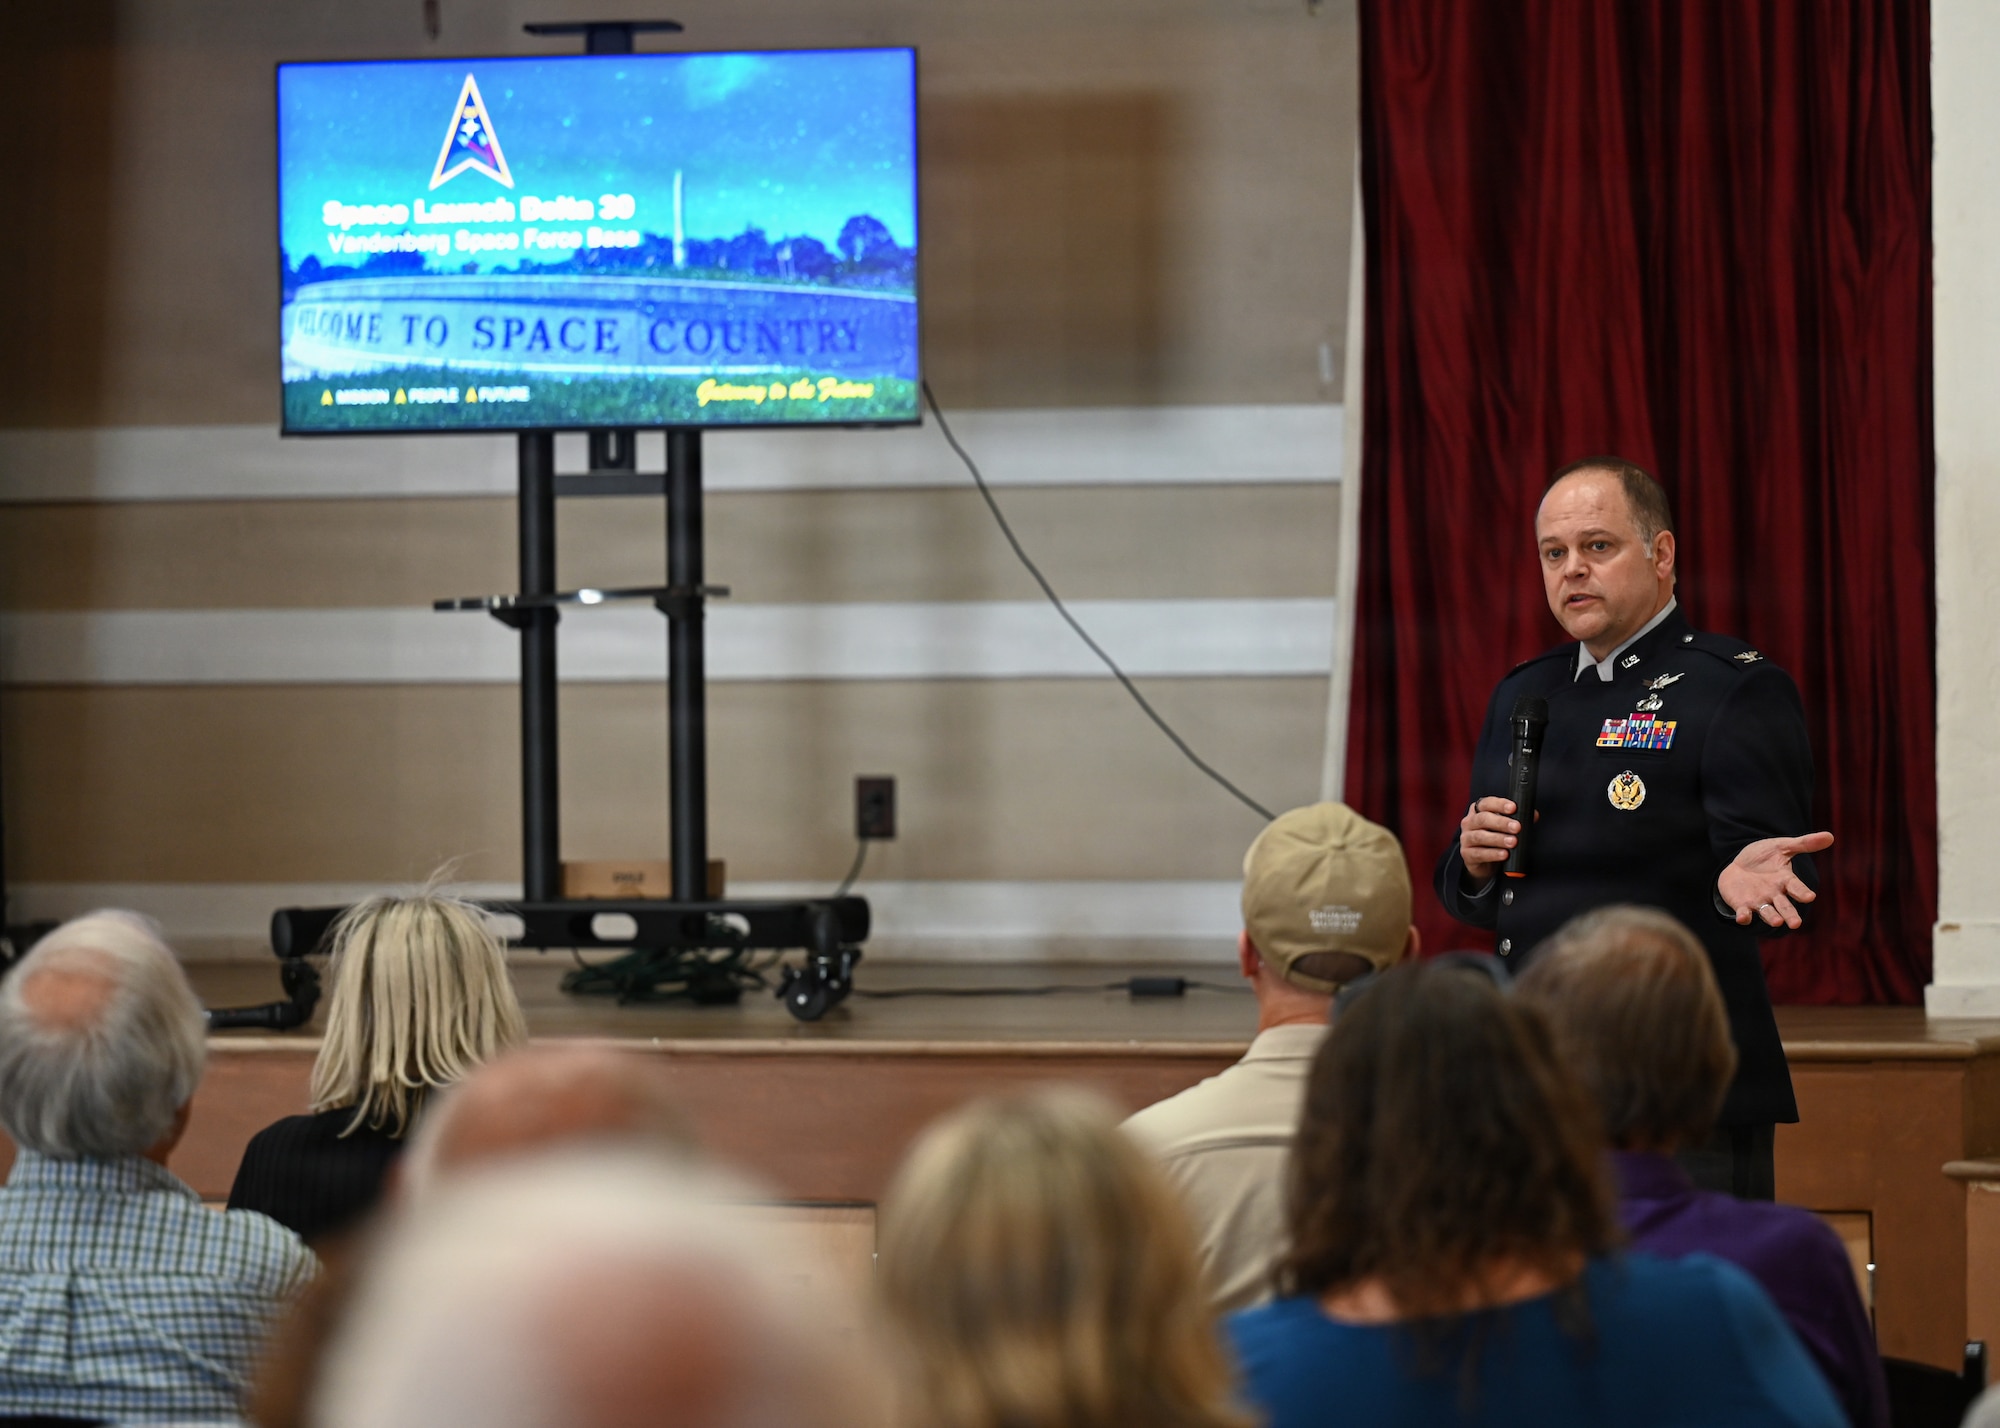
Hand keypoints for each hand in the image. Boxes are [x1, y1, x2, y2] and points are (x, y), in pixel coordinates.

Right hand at [1458, 797, 1522, 883]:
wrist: (1483, 862)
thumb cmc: (1494, 839)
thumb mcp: (1504, 827)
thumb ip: (1518, 819)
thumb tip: (1533, 815)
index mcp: (1478, 811)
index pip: (1487, 803)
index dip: (1500, 804)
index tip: (1513, 808)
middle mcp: (1470, 822)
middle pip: (1483, 819)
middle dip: (1501, 822)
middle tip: (1517, 827)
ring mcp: (1466, 838)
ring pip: (1480, 836)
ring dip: (1498, 839)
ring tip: (1513, 842)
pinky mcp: (1467, 854)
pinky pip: (1479, 853)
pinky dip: (1493, 854)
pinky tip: (1504, 854)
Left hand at [1718, 832, 1833, 927]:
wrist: (1739, 865)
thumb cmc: (1764, 857)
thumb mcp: (1782, 847)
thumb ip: (1804, 844)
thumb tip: (1830, 836)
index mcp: (1786, 880)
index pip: (1796, 887)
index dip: (1802, 892)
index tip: (1810, 897)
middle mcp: (1775, 894)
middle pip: (1785, 907)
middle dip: (1790, 915)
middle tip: (1795, 923)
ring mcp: (1759, 901)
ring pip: (1768, 913)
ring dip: (1772, 918)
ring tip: (1777, 922)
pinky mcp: (1742, 905)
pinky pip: (1744, 913)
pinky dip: (1744, 917)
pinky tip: (1742, 918)